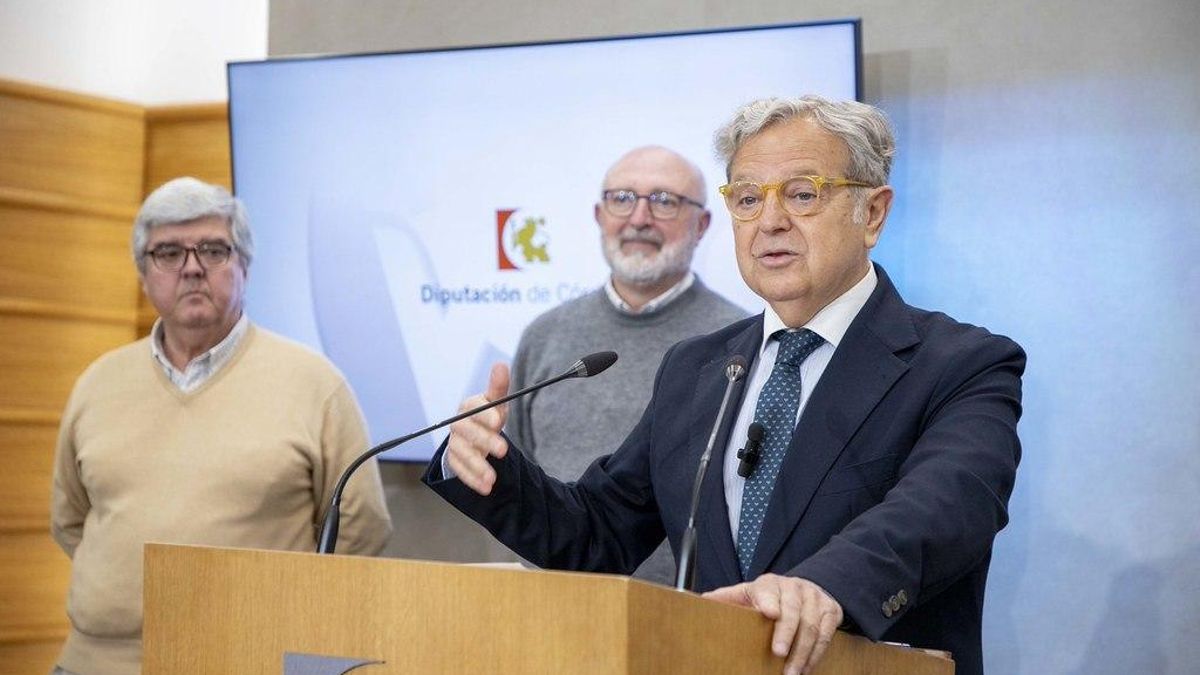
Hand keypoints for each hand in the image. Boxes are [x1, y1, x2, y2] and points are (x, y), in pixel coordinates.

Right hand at [444, 363, 509, 494]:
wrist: (476, 433)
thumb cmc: (488, 414)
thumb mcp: (495, 401)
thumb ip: (498, 386)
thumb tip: (500, 364)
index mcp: (469, 406)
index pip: (474, 408)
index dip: (485, 415)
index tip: (499, 422)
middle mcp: (459, 424)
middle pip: (468, 432)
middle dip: (485, 441)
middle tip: (503, 451)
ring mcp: (455, 442)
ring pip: (462, 454)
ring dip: (477, 467)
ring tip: (493, 480)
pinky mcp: (454, 459)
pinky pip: (460, 470)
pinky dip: (472, 480)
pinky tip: (486, 488)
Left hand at [703, 574, 842, 674]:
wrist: (804, 588)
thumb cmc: (769, 596)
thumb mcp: (747, 593)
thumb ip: (726, 597)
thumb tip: (700, 602)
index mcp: (770, 584)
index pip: (769, 590)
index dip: (769, 601)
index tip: (769, 613)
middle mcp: (795, 588)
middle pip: (793, 612)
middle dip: (786, 634)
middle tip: (778, 654)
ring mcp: (815, 598)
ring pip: (811, 627)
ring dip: (802, 653)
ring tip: (792, 673)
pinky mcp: (831, 610)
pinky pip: (826, 635)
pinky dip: (816, 654)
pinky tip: (806, 668)